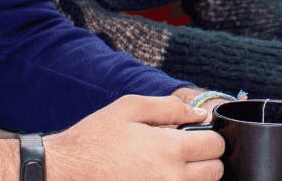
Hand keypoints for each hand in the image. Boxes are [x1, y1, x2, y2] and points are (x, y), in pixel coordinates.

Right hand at [44, 94, 223, 180]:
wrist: (65, 171)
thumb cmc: (94, 139)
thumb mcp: (129, 109)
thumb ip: (169, 108)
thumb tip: (200, 114)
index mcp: (169, 149)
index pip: (216, 145)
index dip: (210, 137)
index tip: (197, 137)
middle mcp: (171, 178)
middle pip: (215, 171)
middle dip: (206, 159)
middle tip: (185, 153)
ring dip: (194, 177)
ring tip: (169, 167)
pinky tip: (157, 177)